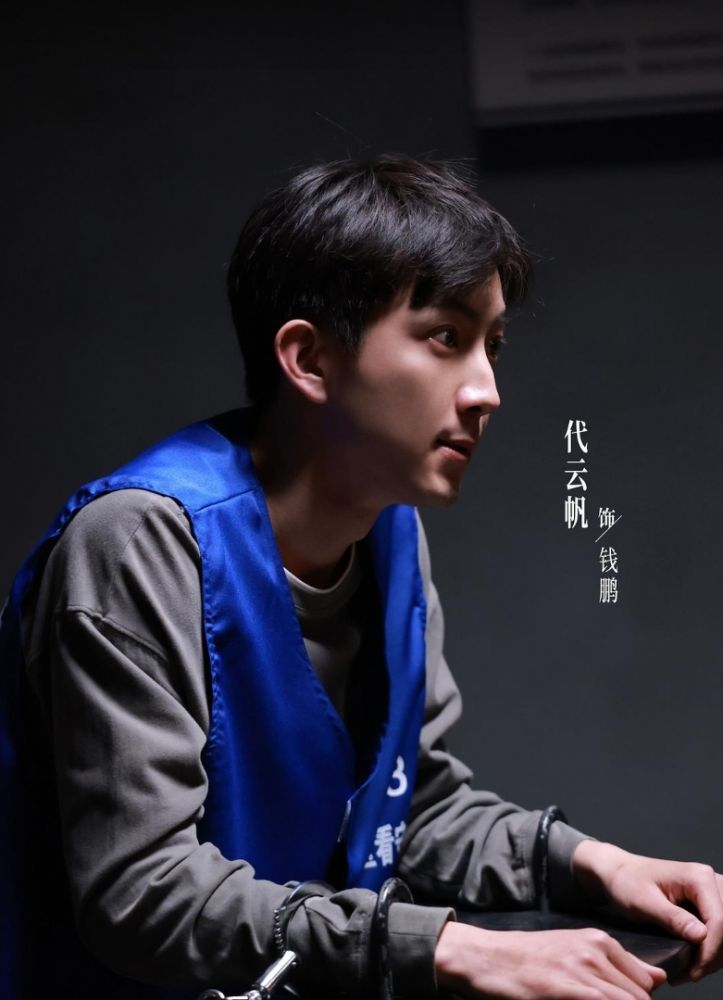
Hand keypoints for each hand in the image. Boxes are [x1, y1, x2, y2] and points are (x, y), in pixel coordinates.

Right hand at [434, 921, 665, 998]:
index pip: (646, 981)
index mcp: (599, 940)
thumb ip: (616, 964)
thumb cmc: (528, 958)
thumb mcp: (574, 950)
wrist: (487, 958)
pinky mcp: (568, 988)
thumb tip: (658, 978)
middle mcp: (595, 950)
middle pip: (640, 996)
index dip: (638, 999)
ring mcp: (581, 969)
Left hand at [573, 840, 722, 980]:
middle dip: (713, 955)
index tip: (693, 971)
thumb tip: (702, 936)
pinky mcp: (708, 902)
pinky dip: (711, 948)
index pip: (719, 920)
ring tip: (690, 971)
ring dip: (714, 954)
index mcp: (698, 877)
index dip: (710, 951)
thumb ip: (673, 918)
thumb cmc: (627, 882)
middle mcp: (710, 881)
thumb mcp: (645, 902)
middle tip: (691, 974)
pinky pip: (720, 929)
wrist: (618, 872)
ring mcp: (711, 891)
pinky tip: (694, 960)